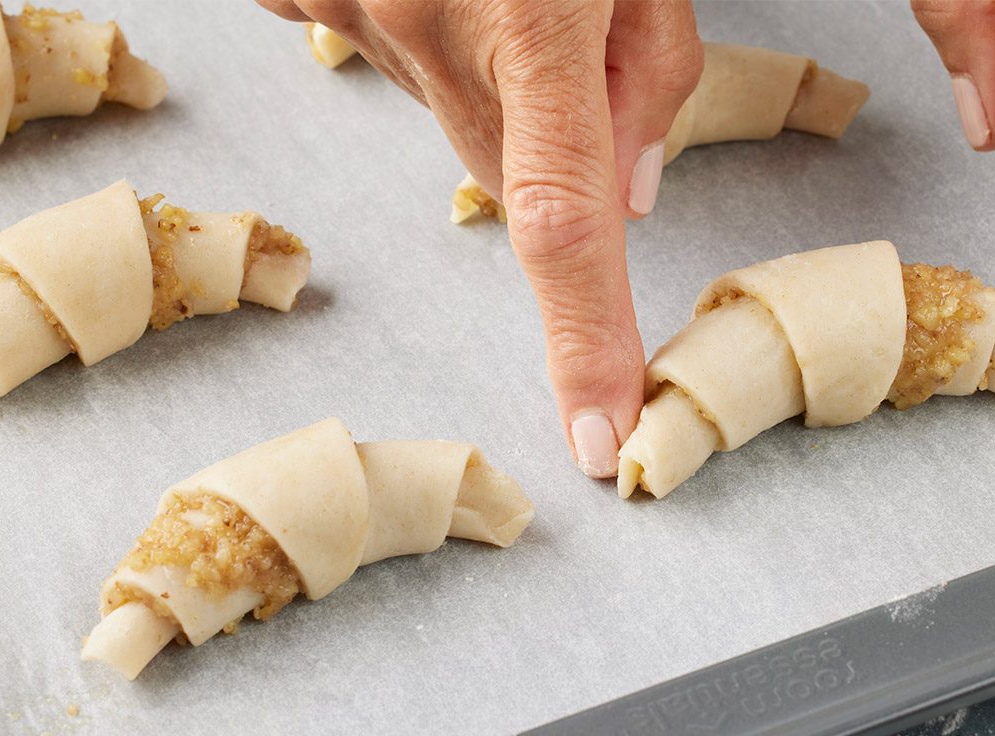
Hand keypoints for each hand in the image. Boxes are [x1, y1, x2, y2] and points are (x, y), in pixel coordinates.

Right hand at [258, 0, 702, 476]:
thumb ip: (651, 69)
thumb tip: (628, 198)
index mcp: (534, 16)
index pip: (564, 227)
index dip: (584, 340)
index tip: (599, 434)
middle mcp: (420, 25)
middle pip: (502, 179)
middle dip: (547, 146)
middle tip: (570, 35)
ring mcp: (344, 8)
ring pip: (441, 115)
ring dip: (482, 74)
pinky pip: (379, 56)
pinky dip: (419, 30)